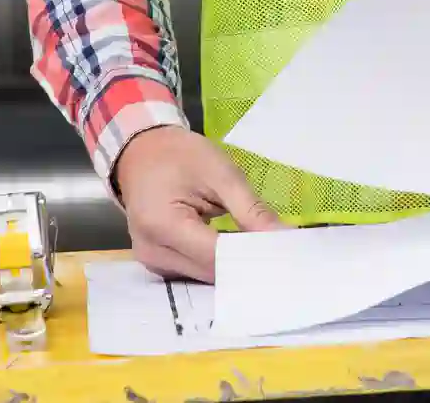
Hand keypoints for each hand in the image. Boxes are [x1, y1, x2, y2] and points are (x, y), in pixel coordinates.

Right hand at [117, 125, 287, 282]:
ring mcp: (152, 262)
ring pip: (205, 276)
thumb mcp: (221, 172)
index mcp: (164, 225)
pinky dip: (219, 263)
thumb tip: (284, 236)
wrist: (142, 152)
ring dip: (235, 266)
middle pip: (211, 272)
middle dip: (248, 263)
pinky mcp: (158, 263)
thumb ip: (251, 209)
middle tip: (284, 252)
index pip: (218, 256)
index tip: (287, 252)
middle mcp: (153, 252)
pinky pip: (195, 271)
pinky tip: (240, 252)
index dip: (254, 256)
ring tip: (266, 251)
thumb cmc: (179, 156)